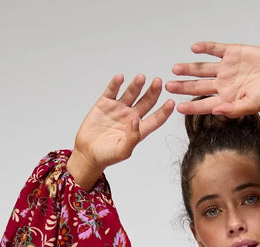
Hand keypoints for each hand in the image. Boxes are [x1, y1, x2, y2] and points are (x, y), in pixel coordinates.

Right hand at [67, 75, 174, 189]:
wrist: (88, 152)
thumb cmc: (107, 155)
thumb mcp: (122, 151)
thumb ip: (132, 138)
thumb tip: (136, 121)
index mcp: (139, 130)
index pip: (156, 119)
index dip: (164, 111)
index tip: (171, 103)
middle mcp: (131, 117)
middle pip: (146, 102)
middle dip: (153, 92)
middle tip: (158, 82)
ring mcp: (119, 108)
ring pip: (131, 93)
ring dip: (136, 85)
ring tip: (141, 78)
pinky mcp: (105, 103)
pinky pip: (112, 91)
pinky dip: (116, 84)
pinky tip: (120, 78)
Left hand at [166, 42, 259, 116]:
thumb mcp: (253, 105)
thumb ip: (234, 109)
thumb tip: (216, 110)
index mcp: (227, 99)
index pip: (204, 104)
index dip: (191, 107)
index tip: (178, 107)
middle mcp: (223, 84)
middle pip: (198, 86)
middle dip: (183, 86)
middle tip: (168, 86)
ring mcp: (226, 68)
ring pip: (202, 68)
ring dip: (189, 68)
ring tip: (175, 69)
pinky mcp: (232, 52)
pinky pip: (215, 49)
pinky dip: (205, 48)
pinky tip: (194, 48)